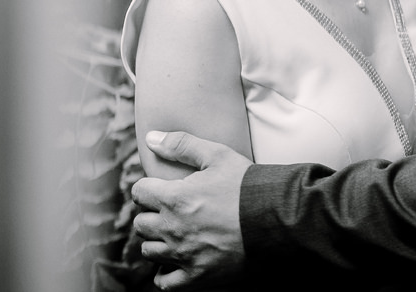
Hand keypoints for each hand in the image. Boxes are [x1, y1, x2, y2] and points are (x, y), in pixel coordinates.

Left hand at [131, 131, 252, 289]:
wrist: (275, 217)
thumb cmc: (246, 184)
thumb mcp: (217, 155)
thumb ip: (181, 144)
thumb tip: (151, 139)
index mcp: (174, 197)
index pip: (139, 192)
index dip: (149, 188)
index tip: (162, 189)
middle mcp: (173, 228)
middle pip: (141, 223)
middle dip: (152, 214)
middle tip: (170, 210)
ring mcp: (183, 254)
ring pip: (150, 250)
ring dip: (157, 241)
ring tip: (174, 234)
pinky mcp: (197, 275)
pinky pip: (166, 282)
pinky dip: (165, 274)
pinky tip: (173, 263)